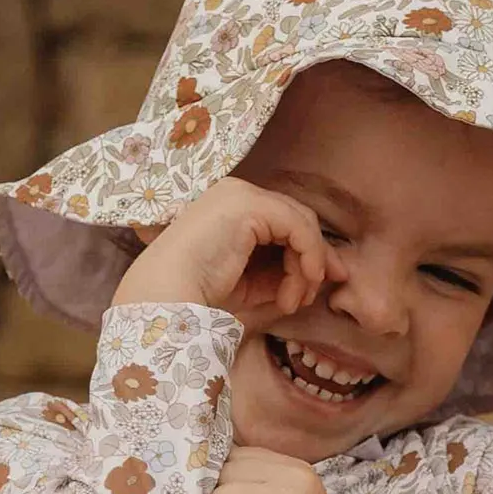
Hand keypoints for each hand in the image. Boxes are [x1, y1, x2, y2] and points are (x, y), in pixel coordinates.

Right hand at [114, 177, 338, 322]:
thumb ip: (286, 273)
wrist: (169, 298)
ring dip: (308, 267)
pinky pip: (299, 227)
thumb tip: (323, 272)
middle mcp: (236, 193)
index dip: (310, 253)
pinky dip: (309, 256)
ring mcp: (241, 194)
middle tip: (321, 290)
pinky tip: (302, 283)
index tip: (317, 287)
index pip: (285, 223)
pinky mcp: (248, 204)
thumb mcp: (255, 284)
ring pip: (302, 225)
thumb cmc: (204, 297)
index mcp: (232, 209)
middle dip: (318, 258)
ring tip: (293, 300)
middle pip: (298, 220)